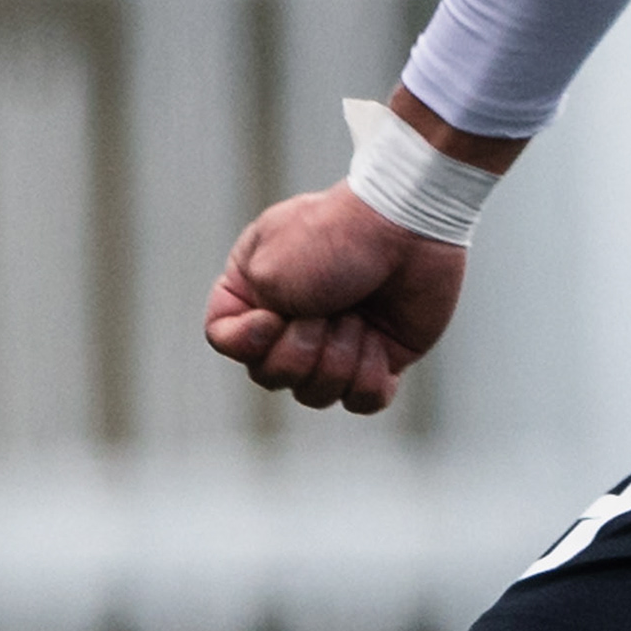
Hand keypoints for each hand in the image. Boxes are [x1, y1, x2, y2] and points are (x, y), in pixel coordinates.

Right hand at [203, 188, 464, 415]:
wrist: (406, 228)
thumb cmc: (334, 238)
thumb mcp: (268, 267)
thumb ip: (249, 317)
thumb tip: (276, 350)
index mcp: (254, 290)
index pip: (223, 339)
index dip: (247, 342)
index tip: (275, 317)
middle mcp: (290, 321)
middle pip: (269, 376)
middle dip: (302, 350)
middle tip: (328, 310)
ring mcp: (334, 344)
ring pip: (315, 395)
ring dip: (338, 358)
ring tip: (358, 318)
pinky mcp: (378, 359)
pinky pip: (362, 401)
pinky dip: (370, 375)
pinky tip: (379, 341)